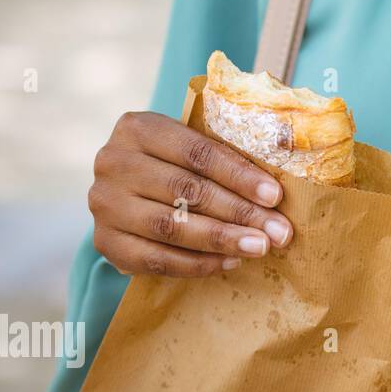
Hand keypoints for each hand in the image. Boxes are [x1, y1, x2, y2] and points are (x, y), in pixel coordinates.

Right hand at [88, 111, 293, 277]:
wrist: (130, 186)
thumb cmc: (177, 160)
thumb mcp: (194, 142)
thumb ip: (230, 148)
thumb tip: (286, 151)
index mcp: (138, 128)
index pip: (197, 152)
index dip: (239, 175)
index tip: (275, 196)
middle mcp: (113, 162)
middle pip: (186, 190)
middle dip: (239, 212)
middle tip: (278, 231)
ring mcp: (103, 204)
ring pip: (170, 227)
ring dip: (221, 240)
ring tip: (260, 247)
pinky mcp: (105, 241)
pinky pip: (156, 259)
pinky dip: (197, 264)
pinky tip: (230, 261)